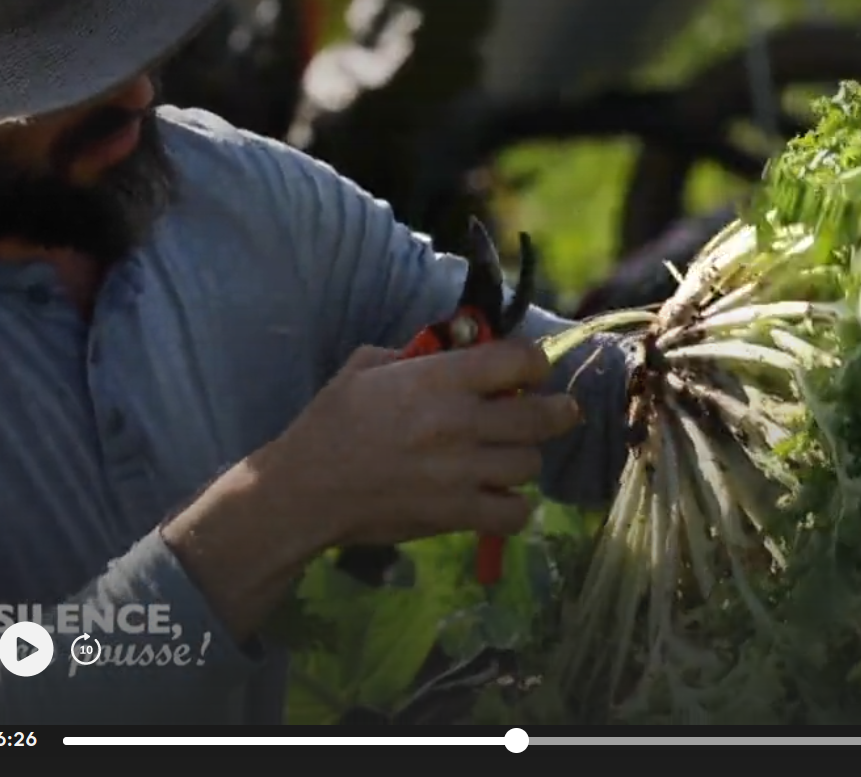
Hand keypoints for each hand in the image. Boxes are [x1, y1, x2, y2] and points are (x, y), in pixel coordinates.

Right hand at [270, 338, 581, 546]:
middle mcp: (460, 422)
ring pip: (531, 464)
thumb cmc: (332, 422)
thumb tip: (459, 347)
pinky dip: (514, 509)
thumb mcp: (367, 366)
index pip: (521, 359)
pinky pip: (515, 514)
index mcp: (440, 379)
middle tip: (557, 411)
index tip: (529, 370)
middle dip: (556, 411)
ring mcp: (462, 471)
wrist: (303, 490)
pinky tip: (500, 499)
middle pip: (543, 415)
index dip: (534, 362)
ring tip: (508, 457)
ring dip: (525, 459)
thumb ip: (418, 354)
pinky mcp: (456, 514)